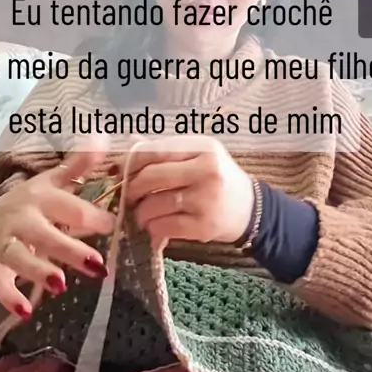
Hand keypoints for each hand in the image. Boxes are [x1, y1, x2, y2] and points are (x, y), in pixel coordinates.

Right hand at [0, 152, 115, 319]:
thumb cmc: (36, 201)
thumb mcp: (55, 181)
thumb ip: (78, 165)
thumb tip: (101, 139)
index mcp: (42, 196)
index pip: (69, 206)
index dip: (92, 216)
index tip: (114, 226)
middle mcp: (23, 218)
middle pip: (46, 234)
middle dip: (70, 249)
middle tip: (98, 265)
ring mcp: (8, 242)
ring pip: (21, 257)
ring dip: (39, 271)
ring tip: (61, 284)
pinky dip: (9, 297)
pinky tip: (26, 312)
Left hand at [125, 137, 253, 248]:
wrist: (251, 209)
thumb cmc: (218, 178)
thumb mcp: (199, 155)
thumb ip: (166, 150)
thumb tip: (130, 142)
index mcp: (203, 148)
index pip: (156, 151)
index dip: (131, 162)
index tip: (121, 172)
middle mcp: (206, 171)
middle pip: (151, 177)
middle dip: (131, 189)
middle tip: (127, 195)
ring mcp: (205, 200)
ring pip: (154, 205)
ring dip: (140, 212)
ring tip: (141, 213)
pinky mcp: (204, 227)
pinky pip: (164, 227)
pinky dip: (152, 228)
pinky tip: (154, 226)